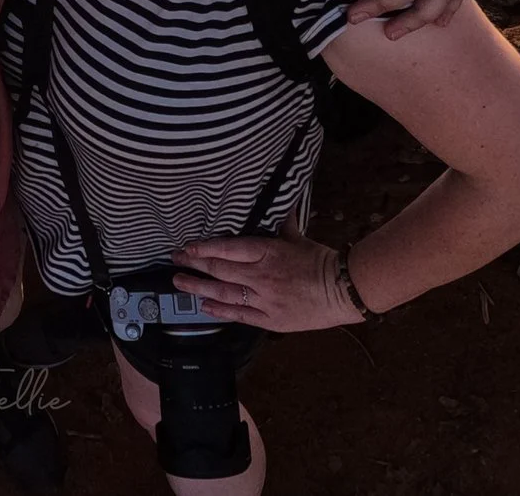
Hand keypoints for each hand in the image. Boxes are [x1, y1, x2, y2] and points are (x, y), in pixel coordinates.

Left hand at [169, 233, 362, 333]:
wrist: (343, 289)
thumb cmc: (321, 260)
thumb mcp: (296, 236)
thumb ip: (280, 222)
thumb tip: (277, 200)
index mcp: (267, 252)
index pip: (227, 248)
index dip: (203, 248)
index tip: (186, 246)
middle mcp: (261, 276)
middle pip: (219, 270)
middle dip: (194, 265)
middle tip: (175, 261)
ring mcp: (265, 299)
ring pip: (224, 293)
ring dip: (198, 288)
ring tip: (180, 283)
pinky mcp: (271, 320)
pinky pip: (239, 315)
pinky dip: (219, 310)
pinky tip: (204, 306)